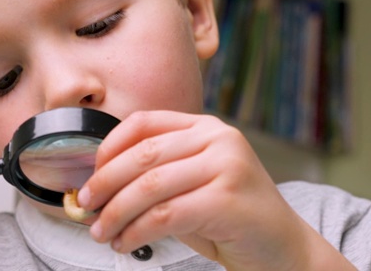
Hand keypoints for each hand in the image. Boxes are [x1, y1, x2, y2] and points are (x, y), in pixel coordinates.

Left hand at [79, 111, 354, 269]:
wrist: (284, 248)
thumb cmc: (233, 218)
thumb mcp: (195, 184)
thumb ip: (159, 175)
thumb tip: (101, 184)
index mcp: (208, 128)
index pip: (145, 122)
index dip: (110, 146)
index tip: (92, 172)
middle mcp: (219, 139)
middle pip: (143, 154)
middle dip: (105, 182)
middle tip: (86, 205)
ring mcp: (226, 166)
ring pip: (150, 186)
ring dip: (116, 212)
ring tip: (101, 231)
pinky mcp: (227, 200)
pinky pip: (165, 215)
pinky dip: (136, 231)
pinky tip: (126, 242)